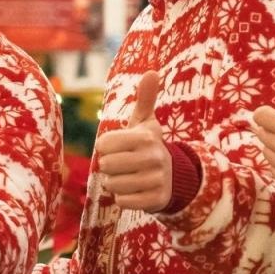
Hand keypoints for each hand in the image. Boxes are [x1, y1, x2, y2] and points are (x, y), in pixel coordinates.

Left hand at [93, 71, 170, 211]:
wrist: (171, 176)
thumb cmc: (147, 145)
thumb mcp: (145, 122)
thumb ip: (145, 99)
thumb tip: (152, 71)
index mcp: (145, 137)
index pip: (103, 145)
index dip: (104, 147)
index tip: (117, 147)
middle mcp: (153, 157)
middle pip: (106, 166)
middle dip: (108, 167)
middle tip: (121, 164)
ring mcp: (156, 180)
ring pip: (113, 185)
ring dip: (115, 183)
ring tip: (127, 177)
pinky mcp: (155, 200)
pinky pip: (122, 202)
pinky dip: (123, 198)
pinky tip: (134, 191)